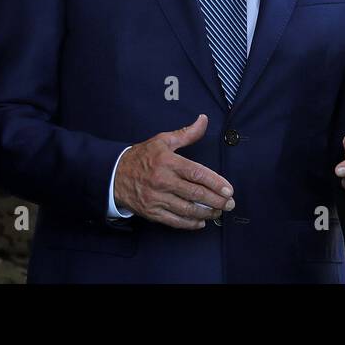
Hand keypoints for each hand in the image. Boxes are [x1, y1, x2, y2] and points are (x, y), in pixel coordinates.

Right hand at [113, 114, 234, 229]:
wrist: (114, 175)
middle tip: (229, 203)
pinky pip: (174, 221)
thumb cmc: (142, 156)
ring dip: (206, 213)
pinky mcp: (151, 212)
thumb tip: (203, 120)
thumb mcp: (162, 140)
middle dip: (216, 200)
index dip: (215, 182)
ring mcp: (156, 198)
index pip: (197, 173)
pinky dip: (190, 224)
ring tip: (218, 212)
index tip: (228, 189)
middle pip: (195, 193)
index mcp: (167, 161)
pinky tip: (201, 222)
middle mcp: (162, 181)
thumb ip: (186, 133)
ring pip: (187, 210)